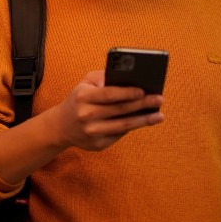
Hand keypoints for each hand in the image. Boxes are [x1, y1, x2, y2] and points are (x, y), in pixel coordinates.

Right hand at [0, 70, 163, 182]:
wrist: (61, 126)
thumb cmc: (79, 99)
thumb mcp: (85, 84)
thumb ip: (104, 77)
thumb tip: (131, 78)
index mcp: (82, 97)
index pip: (108, 94)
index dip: (127, 92)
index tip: (143, 90)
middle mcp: (86, 115)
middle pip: (120, 110)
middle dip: (142, 104)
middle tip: (159, 99)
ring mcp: (92, 132)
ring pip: (123, 125)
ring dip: (144, 120)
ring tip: (159, 115)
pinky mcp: (97, 144)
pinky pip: (120, 134)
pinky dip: (133, 127)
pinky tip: (145, 121)